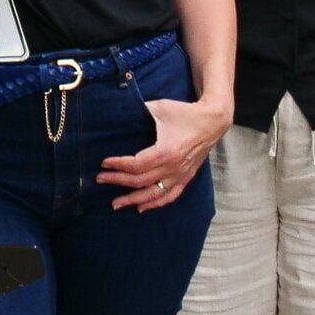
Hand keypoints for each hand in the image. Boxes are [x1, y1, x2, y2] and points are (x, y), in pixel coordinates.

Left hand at [99, 94, 231, 212]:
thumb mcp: (160, 107)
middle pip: (140, 181)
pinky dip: (155, 204)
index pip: (136, 165)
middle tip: (100, 179)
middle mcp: (173, 167)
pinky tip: (141, 208)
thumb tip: (119, 112)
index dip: (118, 165)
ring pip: (153, 194)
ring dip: (133, 199)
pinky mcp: (186, 177)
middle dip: (117, 180)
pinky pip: (170, 196)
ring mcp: (180, 175)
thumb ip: (139, 111)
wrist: (213, 121)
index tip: (103, 163)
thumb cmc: (185, 113)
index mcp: (166, 152)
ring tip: (115, 204)